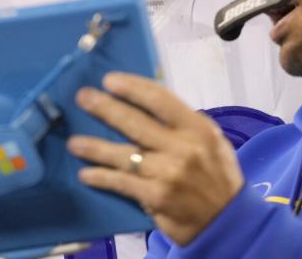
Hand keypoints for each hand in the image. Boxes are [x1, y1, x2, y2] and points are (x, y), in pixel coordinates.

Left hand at [67, 72, 243, 245]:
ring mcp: (167, 173)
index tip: (110, 80)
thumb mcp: (213, 142)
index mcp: (197, 128)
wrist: (227, 221)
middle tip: (83, 97)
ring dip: (95, 147)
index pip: (160, 100)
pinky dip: (101, 177)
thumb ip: (184, 124)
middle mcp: (182, 148)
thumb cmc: (217, 176)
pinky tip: (86, 173)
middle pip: (136, 123)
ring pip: (123, 154)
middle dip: (106, 108)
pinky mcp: (155, 197)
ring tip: (74, 142)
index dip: (133, 87)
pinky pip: (122, 182)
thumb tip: (148, 102)